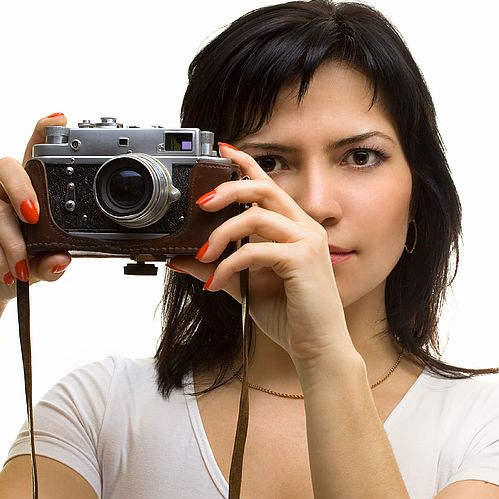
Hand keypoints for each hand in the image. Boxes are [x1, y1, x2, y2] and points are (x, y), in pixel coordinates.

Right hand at [0, 114, 72, 326]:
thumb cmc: (12, 268)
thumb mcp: (39, 268)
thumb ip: (52, 263)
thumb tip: (62, 260)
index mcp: (24, 193)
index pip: (32, 157)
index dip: (41, 133)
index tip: (58, 119)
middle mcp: (0, 192)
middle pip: (6, 167)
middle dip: (23, 187)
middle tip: (35, 215)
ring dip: (14, 242)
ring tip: (22, 268)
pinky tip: (7, 272)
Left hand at [167, 143, 352, 364]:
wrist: (317, 348)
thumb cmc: (290, 316)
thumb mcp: (244, 286)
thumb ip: (218, 268)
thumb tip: (181, 259)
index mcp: (294, 229)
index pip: (269, 185)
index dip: (246, 164)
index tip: (222, 150)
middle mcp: (304, 228)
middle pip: (263, 189)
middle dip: (228, 188)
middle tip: (200, 202)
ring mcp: (306, 241)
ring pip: (255, 215)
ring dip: (221, 234)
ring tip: (204, 256)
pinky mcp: (302, 260)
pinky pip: (255, 250)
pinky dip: (230, 265)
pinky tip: (217, 282)